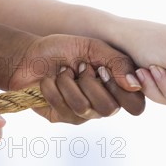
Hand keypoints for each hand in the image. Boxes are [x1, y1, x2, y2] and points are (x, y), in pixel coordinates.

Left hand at [8, 34, 145, 123]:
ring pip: (83, 108)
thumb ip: (118, 63)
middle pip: (109, 109)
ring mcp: (82, 114)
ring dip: (68, 83)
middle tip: (79, 68)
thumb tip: (135, 85)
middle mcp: (103, 105)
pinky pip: (62, 108)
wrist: (30, 55)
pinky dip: (52, 87)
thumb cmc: (64, 49)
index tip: (102, 70)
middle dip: (89, 82)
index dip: (121, 91)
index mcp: (116, 88)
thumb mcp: (93, 48)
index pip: (135, 105)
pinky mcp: (61, 117)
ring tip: (62, 72)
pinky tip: (49, 80)